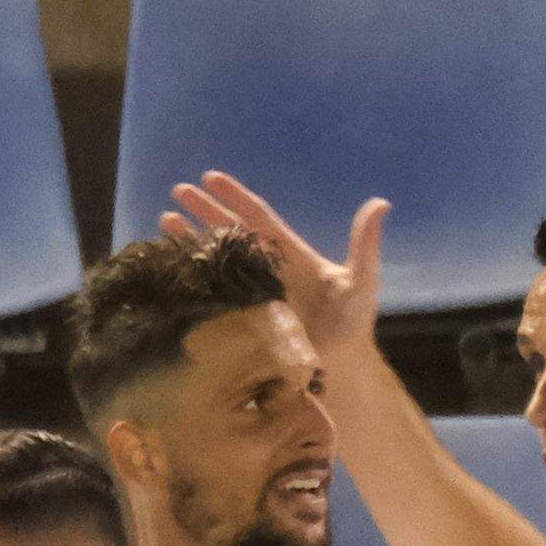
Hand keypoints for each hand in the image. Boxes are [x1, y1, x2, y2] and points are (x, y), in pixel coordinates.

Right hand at [165, 174, 387, 358]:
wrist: (338, 369)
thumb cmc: (352, 325)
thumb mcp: (361, 281)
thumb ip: (364, 244)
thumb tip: (381, 203)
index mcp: (289, 253)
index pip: (257, 216)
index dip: (234, 197)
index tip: (210, 177)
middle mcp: (267, 268)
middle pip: (230, 231)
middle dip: (204, 211)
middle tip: (178, 190)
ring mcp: (252, 293)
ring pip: (217, 258)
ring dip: (191, 239)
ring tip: (164, 221)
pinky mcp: (242, 318)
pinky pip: (213, 293)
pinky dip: (193, 277)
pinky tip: (174, 266)